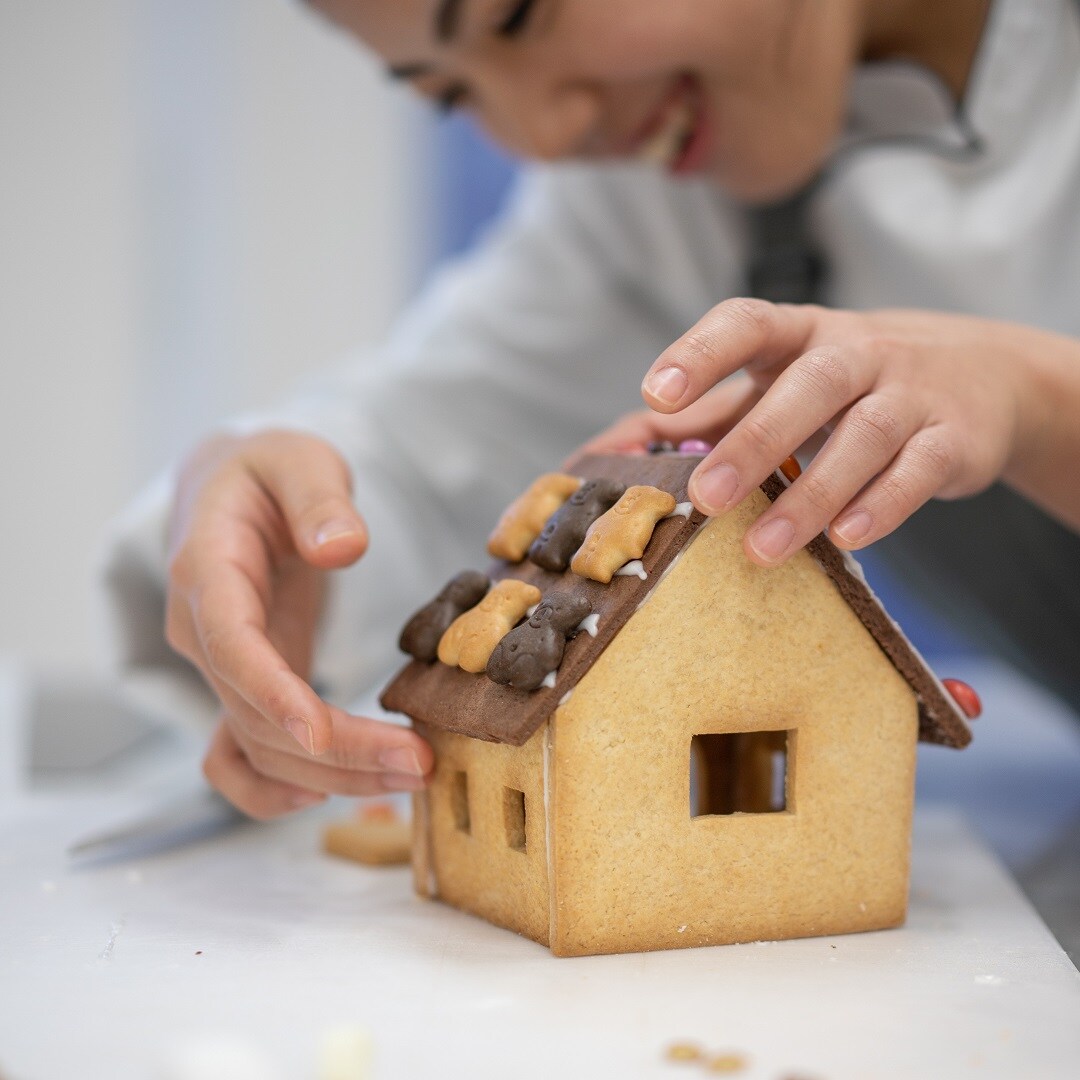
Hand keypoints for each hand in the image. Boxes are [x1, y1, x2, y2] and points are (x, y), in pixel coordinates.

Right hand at [166, 430, 432, 818]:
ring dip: (329, 777)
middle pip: (255, 713)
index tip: (322, 733)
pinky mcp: (248, 686)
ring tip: (412, 774)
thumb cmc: (269, 470)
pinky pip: (244, 756)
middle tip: (421, 762)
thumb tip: (342, 547)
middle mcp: (202, 632)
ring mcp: (223, 667)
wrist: (231, 490)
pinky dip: (278, 790)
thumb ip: (318, 499)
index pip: (231, 644)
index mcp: (208, 571)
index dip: (272, 695)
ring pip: (258, 747)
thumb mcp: (298, 459)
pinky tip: (335, 794)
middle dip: (338, 750)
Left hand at [622, 298, 1079, 564]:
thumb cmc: (849, 386)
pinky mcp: (954, 437)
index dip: (701, 354)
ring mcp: (912, 391)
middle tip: (704, 497)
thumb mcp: (780, 383)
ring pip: (864, 435)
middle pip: (809, 386)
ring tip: (761, 548)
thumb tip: (614, 449)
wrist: (984, 374)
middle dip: (753, 442)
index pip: (747, 323)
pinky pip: (919, 470)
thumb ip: (705, 414)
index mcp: (800, 333)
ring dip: (811, 494)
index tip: (656, 394)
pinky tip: (844, 539)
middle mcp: (858, 351)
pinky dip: (882, 505)